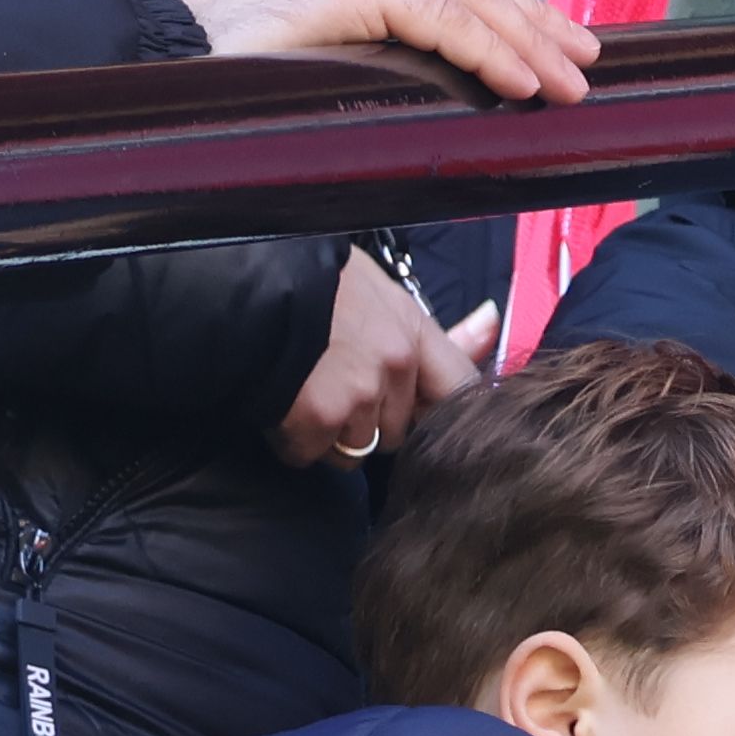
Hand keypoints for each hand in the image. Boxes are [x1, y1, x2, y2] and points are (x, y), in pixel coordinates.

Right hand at [179, 0, 599, 99]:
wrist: (117, 80)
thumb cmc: (185, 103)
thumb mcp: (272, 83)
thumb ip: (329, 80)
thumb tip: (387, 122)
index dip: (495, 19)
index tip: (545, 54)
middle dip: (529, 22)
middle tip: (584, 60)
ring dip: (524, 40)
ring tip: (571, 80)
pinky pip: (430, 14)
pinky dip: (486, 47)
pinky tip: (522, 81)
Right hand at [276, 251, 480, 465]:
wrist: (243, 285)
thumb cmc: (307, 281)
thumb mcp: (374, 291)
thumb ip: (426, 327)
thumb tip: (491, 322)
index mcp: (412, 328)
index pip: (461, 389)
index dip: (444, 415)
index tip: (427, 422)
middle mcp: (395, 363)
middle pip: (399, 429)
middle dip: (368, 421)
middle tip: (330, 385)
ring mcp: (358, 393)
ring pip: (356, 449)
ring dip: (328, 434)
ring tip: (301, 390)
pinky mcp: (318, 419)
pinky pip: (311, 454)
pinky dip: (292, 440)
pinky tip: (279, 404)